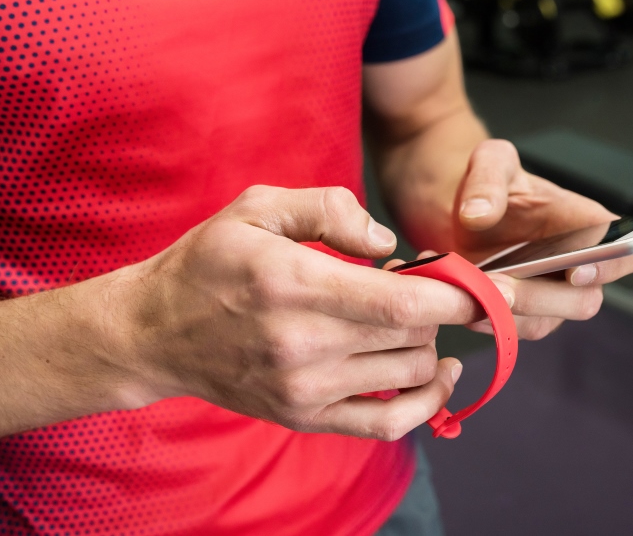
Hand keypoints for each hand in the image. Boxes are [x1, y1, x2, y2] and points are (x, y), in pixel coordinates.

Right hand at [115, 186, 482, 440]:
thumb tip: (388, 244)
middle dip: (440, 307)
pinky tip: (439, 375)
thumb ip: (330, 209)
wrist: (153, 334)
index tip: (479, 281)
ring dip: (429, 342)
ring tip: (413, 319)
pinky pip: (386, 425)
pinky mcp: (306, 416)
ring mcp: (306, 389)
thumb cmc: (208, 264)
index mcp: (295, 284)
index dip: (458, 294)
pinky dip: (426, 404)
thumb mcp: (258, 207)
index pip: (403, 302)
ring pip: (410, 373)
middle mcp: (305, 345)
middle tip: (425, 284)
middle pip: (415, 334)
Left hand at [451, 140, 632, 339]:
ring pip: (544, 322)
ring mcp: (551, 297)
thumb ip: (487, 179)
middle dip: (543, 298)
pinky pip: (511, 330)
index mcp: (589, 226)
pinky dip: (485, 318)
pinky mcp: (521, 316)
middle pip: (585, 301)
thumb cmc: (491, 185)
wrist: (458, 212)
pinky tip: (460, 300)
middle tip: (502, 286)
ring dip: (508, 313)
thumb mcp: (489, 162)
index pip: (632, 252)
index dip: (615, 266)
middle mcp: (578, 268)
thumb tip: (478, 214)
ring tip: (471, 291)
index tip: (576, 270)